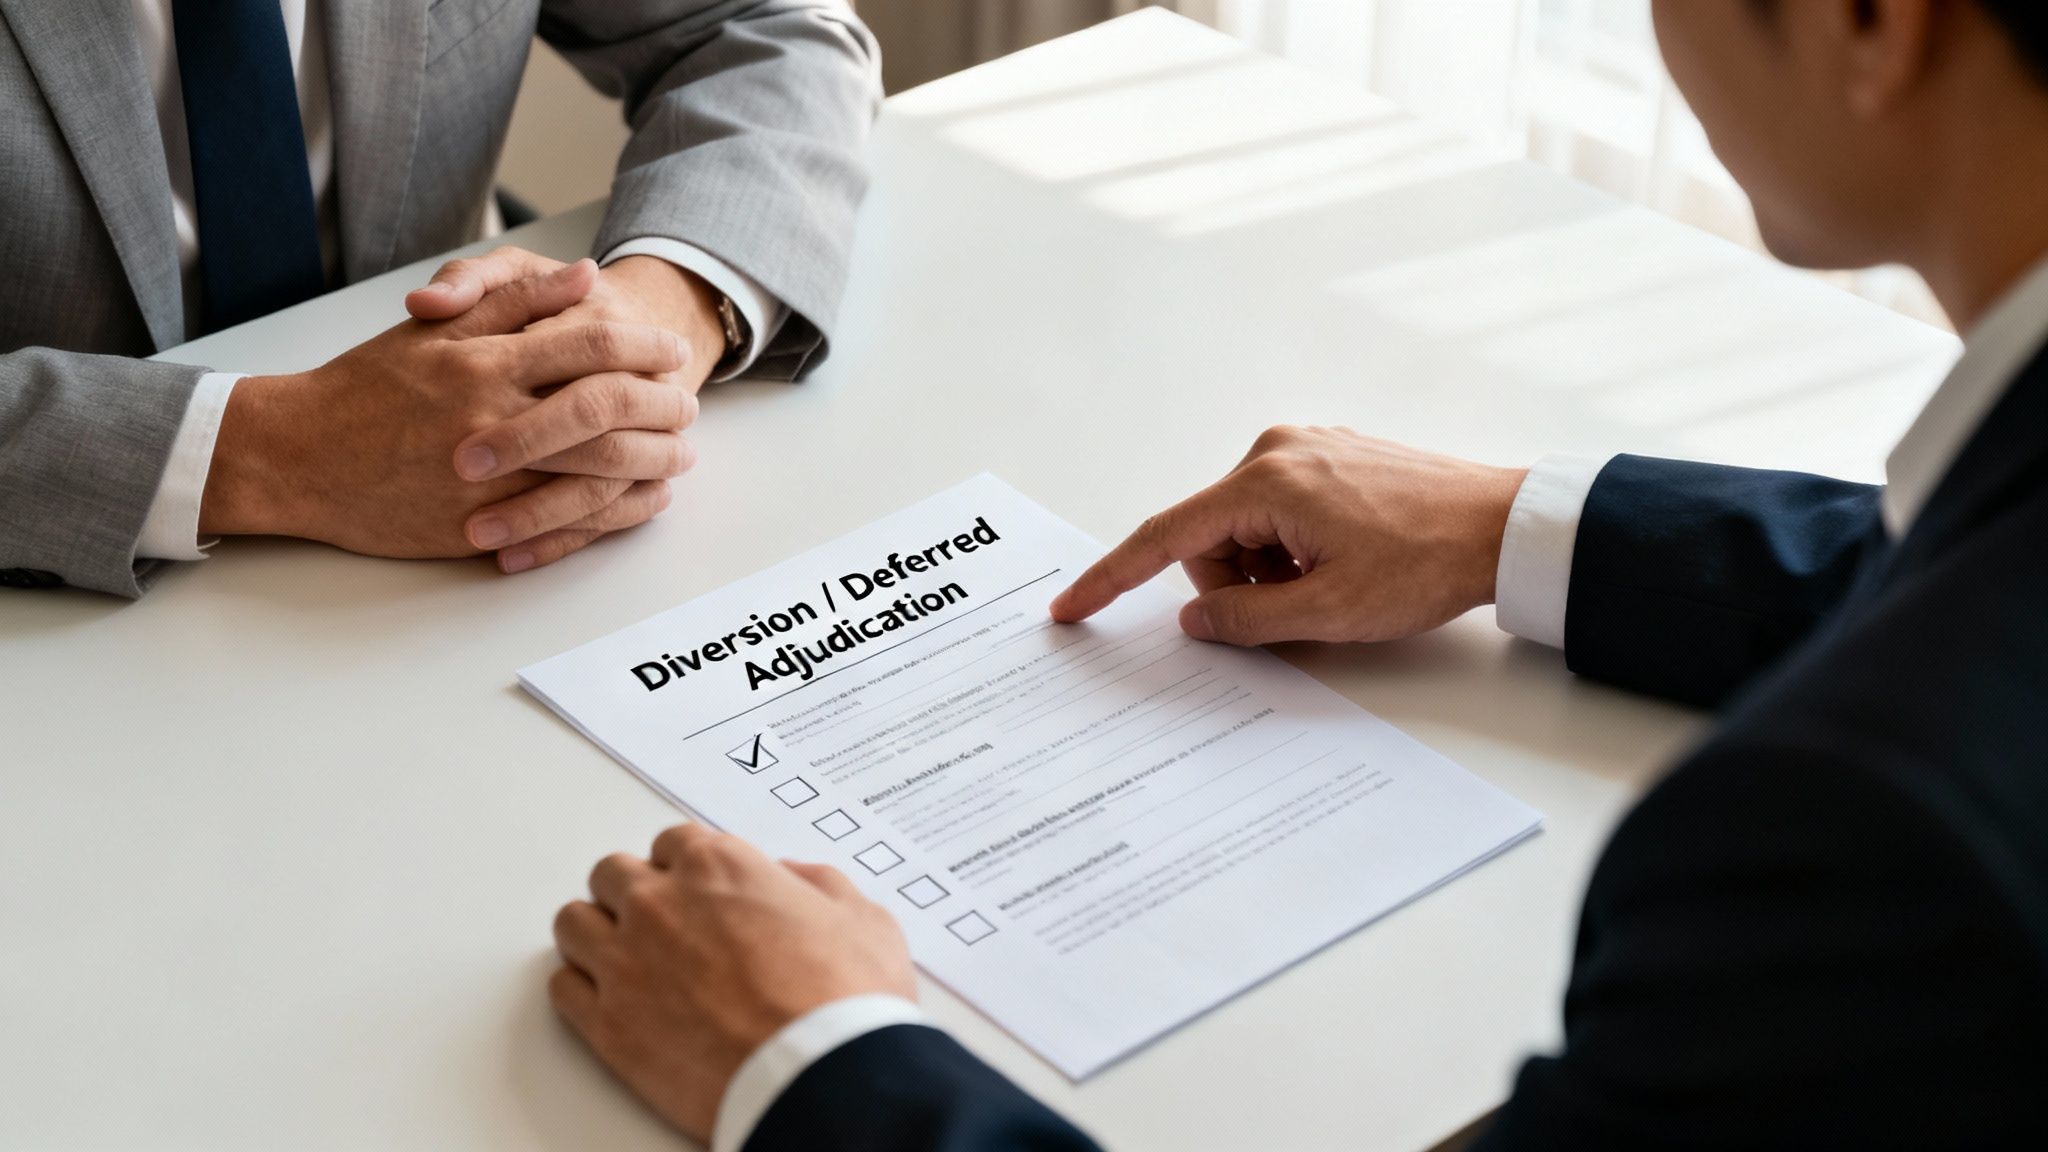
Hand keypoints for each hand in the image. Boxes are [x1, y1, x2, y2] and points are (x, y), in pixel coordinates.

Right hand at [202, 260, 696, 570]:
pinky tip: (643, 498)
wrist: (299, 455)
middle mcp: (493, 419)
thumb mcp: (436, 328)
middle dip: (664, 408)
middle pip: (610, 412)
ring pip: (599, 472)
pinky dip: (616, 512)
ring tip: (681, 453)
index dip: (645, 347)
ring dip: (653, 463)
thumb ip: (513, 299)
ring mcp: (490, 480)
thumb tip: (585, 277)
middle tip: (690, 404)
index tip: (672, 350)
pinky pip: (569, 522)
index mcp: (485, 362)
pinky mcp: (482, 527)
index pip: (593, 347)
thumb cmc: (369, 387)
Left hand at [550, 824, 914, 1143]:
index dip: (686, 867)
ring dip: (597, 933)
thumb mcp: (862, 919)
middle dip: (634, 893)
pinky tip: (607, 998)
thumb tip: (792, 879)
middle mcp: (662, 904)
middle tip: (659, 921)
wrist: (823, 1078)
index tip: (694, 887)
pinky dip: (581, 988)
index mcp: (720, 868)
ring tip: (623, 956)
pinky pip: (563, 986)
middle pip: (612, 874)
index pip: (673, 842)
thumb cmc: (846, 1003)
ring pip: (574, 922)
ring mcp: (627, 963)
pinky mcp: (607, 1024)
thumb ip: (818, 885)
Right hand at [1048, 426, 1528, 645]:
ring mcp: (1307, 448)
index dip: (1113, 578)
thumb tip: (1196, 618)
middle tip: (1300, 607)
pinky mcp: (1332, 457)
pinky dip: (1294, 550)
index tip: (1072, 607)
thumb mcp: (1329, 612)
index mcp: (1265, 482)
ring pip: (1246, 529)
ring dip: (1272, 570)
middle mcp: (1278, 450)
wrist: (1506, 526)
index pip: (1165, 536)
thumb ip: (1246, 619)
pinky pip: (1281, 513)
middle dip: (1237, 585)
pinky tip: (1346, 561)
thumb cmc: (1428, 562)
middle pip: (1209, 537)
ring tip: (1335, 583)